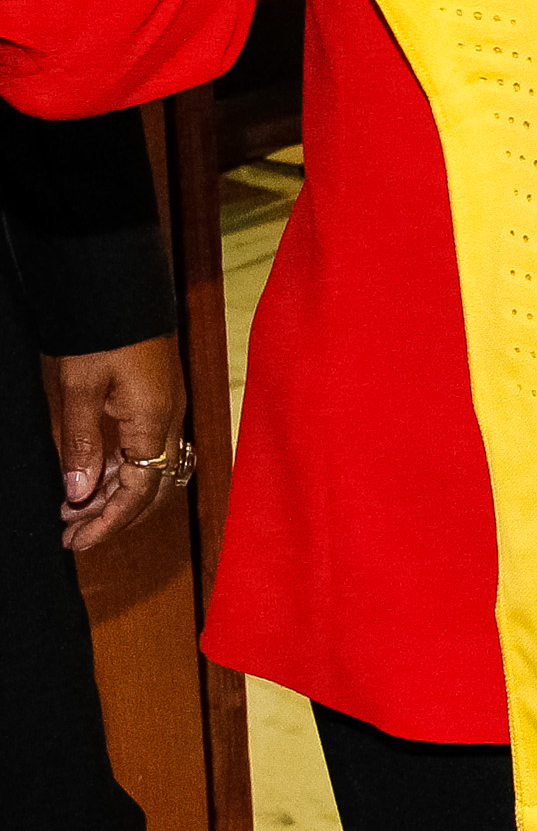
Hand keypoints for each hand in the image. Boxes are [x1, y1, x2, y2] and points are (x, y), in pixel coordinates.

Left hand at [45, 332, 187, 553]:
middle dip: (115, 516)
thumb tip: (78, 494)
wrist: (119, 287)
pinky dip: (121, 472)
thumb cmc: (99, 335)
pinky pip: (148, 450)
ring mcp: (168, 409)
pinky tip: (91, 476)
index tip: (77, 542)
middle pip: (154, 488)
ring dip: (115, 496)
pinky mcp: (159, 400)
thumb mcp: (78, 388)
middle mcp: (169, 420)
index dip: (109, 521)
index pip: (139, 490)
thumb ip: (81, 442)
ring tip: (73, 510)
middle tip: (73, 536)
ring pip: (152, 471)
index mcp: (154, 421)